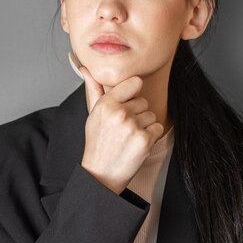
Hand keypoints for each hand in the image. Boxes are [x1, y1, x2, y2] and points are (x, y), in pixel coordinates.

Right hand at [71, 53, 164, 193]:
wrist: (101, 174)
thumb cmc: (97, 143)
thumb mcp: (92, 115)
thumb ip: (94, 89)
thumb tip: (85, 68)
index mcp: (106, 104)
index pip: (134, 83)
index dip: (133, 94)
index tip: (127, 105)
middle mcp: (120, 113)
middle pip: (143, 102)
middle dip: (136, 114)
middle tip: (122, 130)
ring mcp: (133, 126)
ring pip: (151, 115)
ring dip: (144, 126)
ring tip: (128, 138)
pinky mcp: (145, 140)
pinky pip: (158, 127)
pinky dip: (151, 136)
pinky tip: (136, 144)